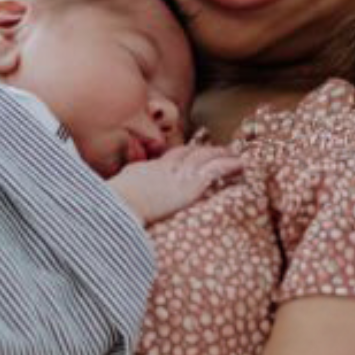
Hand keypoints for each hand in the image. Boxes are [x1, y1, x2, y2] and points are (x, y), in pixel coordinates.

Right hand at [107, 144, 242, 223]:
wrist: (119, 204)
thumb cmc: (114, 203)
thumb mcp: (116, 191)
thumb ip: (123, 189)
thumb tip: (115, 196)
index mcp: (147, 169)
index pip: (169, 157)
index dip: (183, 154)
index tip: (192, 153)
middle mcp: (165, 168)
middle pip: (188, 153)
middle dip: (204, 150)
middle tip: (218, 150)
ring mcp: (179, 175)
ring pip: (204, 157)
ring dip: (221, 154)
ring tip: (234, 155)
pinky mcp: (190, 185)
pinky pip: (214, 170)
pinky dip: (229, 165)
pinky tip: (241, 165)